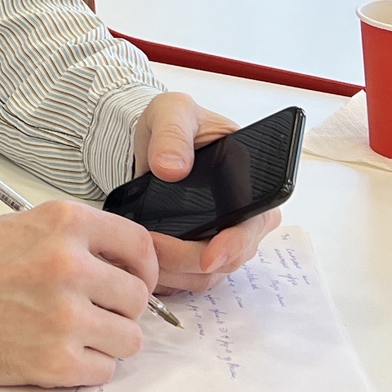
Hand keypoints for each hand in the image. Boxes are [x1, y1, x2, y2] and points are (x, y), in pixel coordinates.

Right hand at [0, 201, 160, 387]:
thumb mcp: (28, 226)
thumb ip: (79, 241)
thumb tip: (127, 271)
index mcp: (66, 223)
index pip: (139, 246)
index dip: (144, 269)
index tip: (136, 281)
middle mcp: (70, 265)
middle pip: (137, 298)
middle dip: (121, 309)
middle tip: (95, 312)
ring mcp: (64, 316)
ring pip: (128, 338)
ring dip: (108, 340)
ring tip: (75, 334)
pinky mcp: (54, 361)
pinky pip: (103, 370)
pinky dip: (87, 367)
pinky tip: (58, 353)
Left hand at [130, 91, 279, 293]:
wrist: (153, 144)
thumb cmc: (173, 124)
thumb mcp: (171, 112)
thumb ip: (172, 133)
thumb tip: (172, 168)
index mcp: (253, 182)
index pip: (253, 225)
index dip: (233, 245)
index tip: (207, 257)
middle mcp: (246, 218)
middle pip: (228, 258)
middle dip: (186, 260)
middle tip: (149, 246)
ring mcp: (224, 240)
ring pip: (205, 275)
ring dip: (171, 272)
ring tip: (138, 251)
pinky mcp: (200, 254)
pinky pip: (186, 280)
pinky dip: (164, 276)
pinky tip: (141, 261)